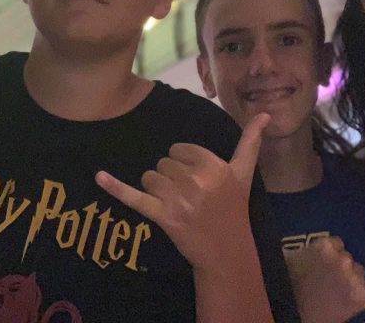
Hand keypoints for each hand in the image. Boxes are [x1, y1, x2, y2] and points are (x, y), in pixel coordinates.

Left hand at [95, 113, 268, 271]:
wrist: (226, 252)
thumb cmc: (234, 209)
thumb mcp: (244, 174)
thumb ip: (251, 141)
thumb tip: (265, 113)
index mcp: (214, 166)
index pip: (179, 149)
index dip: (184, 163)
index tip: (197, 180)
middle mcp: (196, 181)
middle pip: (163, 163)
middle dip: (171, 177)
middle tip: (188, 196)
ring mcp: (178, 200)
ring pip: (149, 177)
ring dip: (156, 188)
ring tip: (176, 204)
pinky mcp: (163, 217)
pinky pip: (134, 197)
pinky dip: (115, 188)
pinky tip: (99, 177)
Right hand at [286, 237, 364, 322]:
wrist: (296, 314)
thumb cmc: (289, 284)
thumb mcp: (291, 258)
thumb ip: (310, 248)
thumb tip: (327, 244)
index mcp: (323, 247)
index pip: (334, 244)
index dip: (327, 257)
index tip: (316, 268)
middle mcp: (342, 260)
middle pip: (347, 257)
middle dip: (338, 269)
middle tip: (322, 284)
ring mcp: (354, 279)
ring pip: (358, 270)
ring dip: (349, 278)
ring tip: (332, 293)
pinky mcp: (364, 295)